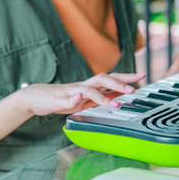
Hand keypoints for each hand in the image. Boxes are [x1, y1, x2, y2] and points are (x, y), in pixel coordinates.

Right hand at [18, 72, 145, 115]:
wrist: (36, 98)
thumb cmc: (62, 99)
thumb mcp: (86, 100)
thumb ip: (101, 98)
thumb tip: (118, 96)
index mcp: (91, 86)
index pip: (112, 78)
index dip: (127, 77)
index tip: (142, 75)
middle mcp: (84, 86)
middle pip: (104, 79)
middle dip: (120, 83)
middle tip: (133, 89)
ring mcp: (72, 91)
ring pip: (89, 89)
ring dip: (103, 96)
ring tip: (115, 104)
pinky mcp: (60, 99)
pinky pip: (68, 99)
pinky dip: (74, 99)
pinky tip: (78, 98)